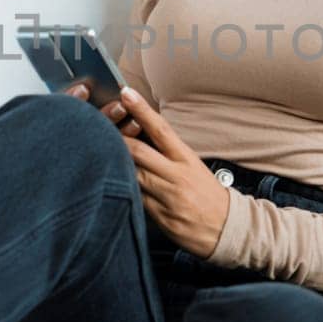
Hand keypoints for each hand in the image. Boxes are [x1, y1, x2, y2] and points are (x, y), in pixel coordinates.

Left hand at [65, 82, 228, 256]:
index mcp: (186, 159)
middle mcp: (176, 175)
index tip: (125, 93)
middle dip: (116, 138)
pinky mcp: (160, 216)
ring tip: (95, 151)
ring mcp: (168, 197)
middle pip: (139, 151)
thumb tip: (139, 133)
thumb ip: (168, 152)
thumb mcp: (193, 166)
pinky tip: (109, 184)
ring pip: (132, 175)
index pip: (161, 129)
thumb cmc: (207, 194)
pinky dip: (121, 190)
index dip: (141, 109)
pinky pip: (134, 200)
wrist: (227, 228)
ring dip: (113, 163)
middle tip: (95, 125)